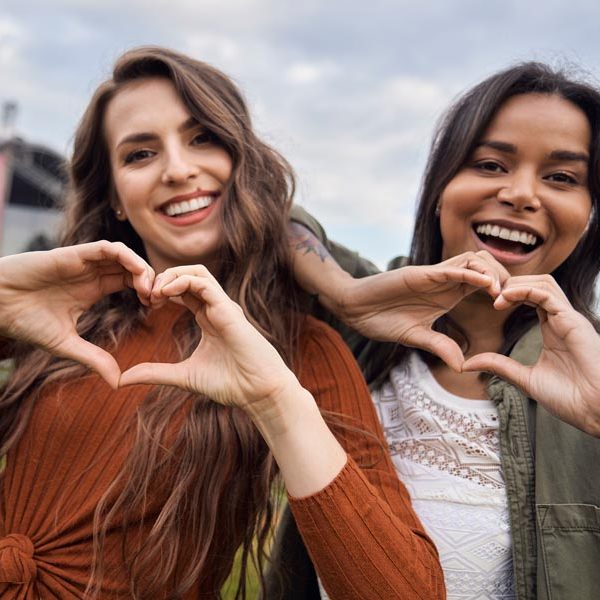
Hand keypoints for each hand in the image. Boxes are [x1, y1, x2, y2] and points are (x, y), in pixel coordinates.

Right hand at [0, 241, 153, 387]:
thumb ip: (93, 358)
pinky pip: (107, 248)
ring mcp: (84, 262)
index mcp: (94, 288)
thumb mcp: (67, 344)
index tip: (157, 308)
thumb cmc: (25, 321)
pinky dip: (127, 257)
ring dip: (143, 268)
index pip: (131, 281)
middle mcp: (92, 272)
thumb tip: (117, 383)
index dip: (148, 290)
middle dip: (151, 279)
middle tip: (160, 299)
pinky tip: (137, 274)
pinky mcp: (73, 254)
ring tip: (150, 291)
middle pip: (133, 267)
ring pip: (124, 255)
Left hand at [119, 265, 299, 411]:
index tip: (144, 304)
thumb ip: (155, 373)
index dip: (160, 291)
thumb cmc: (230, 384)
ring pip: (196, 272)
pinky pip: (203, 281)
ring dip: (170, 275)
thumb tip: (123, 378)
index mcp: (208, 318)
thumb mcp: (183, 376)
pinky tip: (165, 294)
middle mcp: (216, 307)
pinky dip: (181, 281)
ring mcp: (223, 306)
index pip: (182, 291)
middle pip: (187, 275)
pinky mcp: (227, 308)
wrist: (258, 392)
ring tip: (153, 292)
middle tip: (144, 295)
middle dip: (162, 279)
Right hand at [330, 251, 509, 370]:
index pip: (483, 284)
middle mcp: (444, 281)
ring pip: (472, 260)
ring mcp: (432, 276)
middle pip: (485, 266)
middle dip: (504, 278)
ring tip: (498, 293)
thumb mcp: (416, 338)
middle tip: (512, 299)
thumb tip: (462, 366)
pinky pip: (450, 268)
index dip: (502, 291)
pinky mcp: (420, 274)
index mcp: (447, 295)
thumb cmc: (381, 319)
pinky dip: (469, 273)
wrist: (355, 309)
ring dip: (490, 272)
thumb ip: (439, 346)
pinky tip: (482, 283)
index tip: (513, 308)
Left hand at [462, 274, 599, 435]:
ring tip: (495, 297)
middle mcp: (562, 319)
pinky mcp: (573, 322)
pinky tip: (505, 299)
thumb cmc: (569, 398)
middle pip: (537, 283)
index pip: (531, 297)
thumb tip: (467, 364)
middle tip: (488, 294)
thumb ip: (498, 366)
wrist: (595, 411)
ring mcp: (569, 319)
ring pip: (543, 282)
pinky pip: (547, 294)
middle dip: (510, 283)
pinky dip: (524, 290)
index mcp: (553, 329)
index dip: (508, 294)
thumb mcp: (525, 379)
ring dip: (516, 284)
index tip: (489, 304)